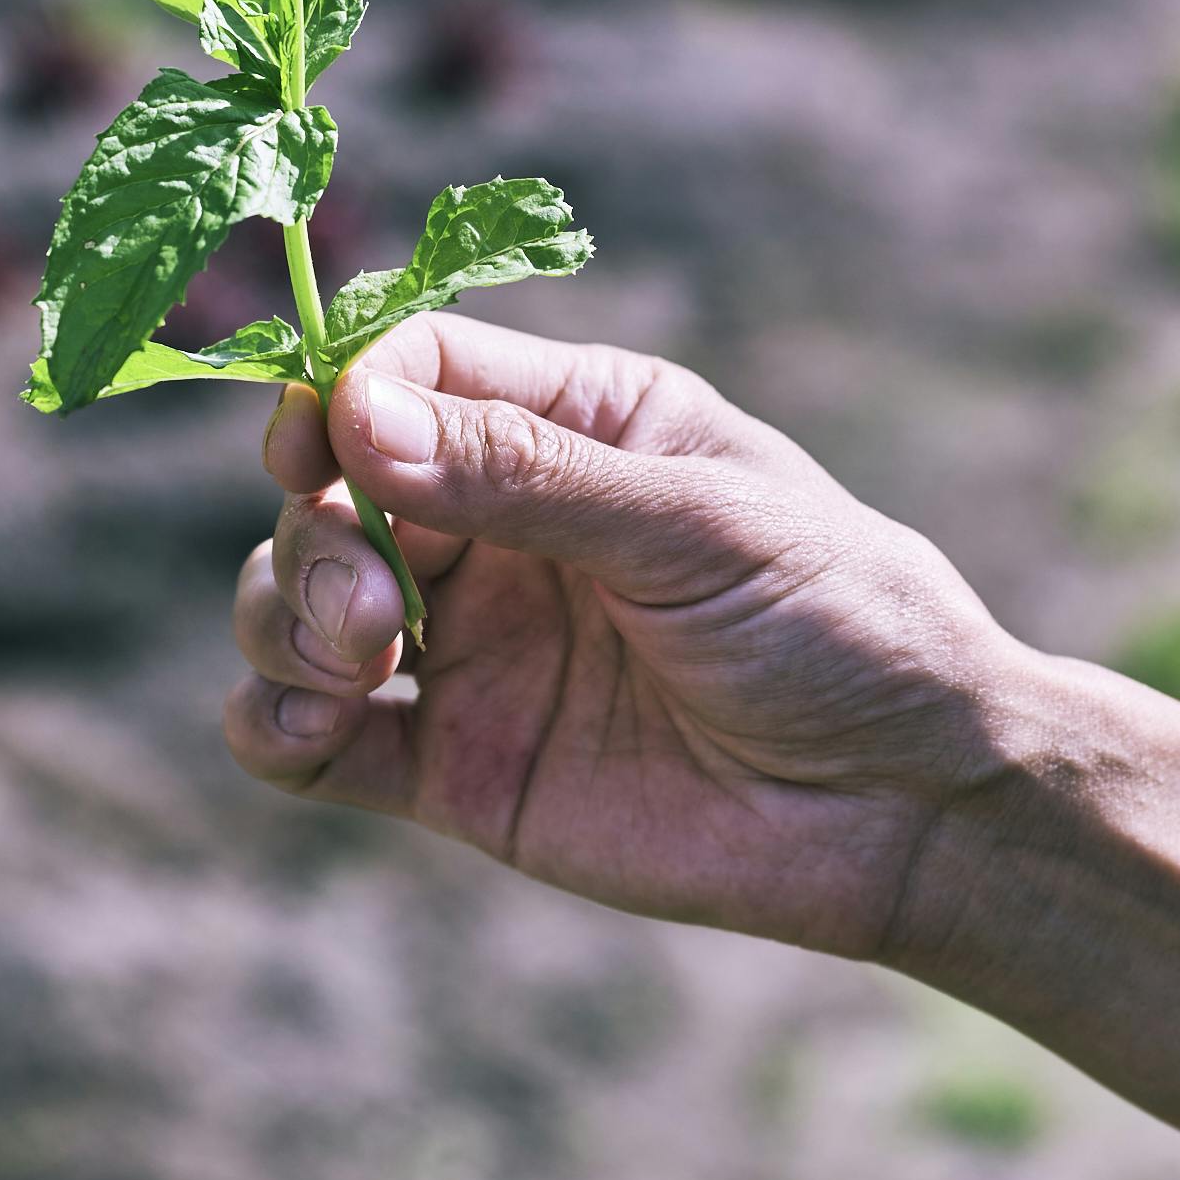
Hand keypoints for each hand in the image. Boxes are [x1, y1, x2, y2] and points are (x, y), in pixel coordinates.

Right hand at [224, 315, 1033, 957]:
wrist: (908, 811)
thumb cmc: (838, 624)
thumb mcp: (696, 525)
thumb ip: (526, 474)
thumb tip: (357, 415)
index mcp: (572, 423)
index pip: (410, 368)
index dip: (341, 395)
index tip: (318, 443)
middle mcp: (500, 522)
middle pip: (329, 487)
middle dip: (317, 534)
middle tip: (378, 610)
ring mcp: (469, 643)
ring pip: (296, 599)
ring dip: (285, 619)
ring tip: (356, 664)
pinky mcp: (452, 764)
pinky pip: (308, 736)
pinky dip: (271, 721)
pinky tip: (311, 726)